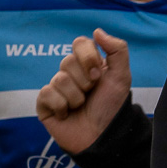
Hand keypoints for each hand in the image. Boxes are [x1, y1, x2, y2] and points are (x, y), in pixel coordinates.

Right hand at [36, 30, 132, 155]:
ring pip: (59, 79)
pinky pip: (47, 94)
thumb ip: (117, 50)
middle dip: (84, 82)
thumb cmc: (111, 106)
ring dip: (76, 97)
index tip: (99, 75)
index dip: (88, 58)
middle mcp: (70, 73)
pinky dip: (62, 106)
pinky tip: (67, 115)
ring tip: (81, 107)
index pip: (80, 43)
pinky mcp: (44, 104)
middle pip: (67, 62)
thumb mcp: (122, 76)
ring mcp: (56, 88)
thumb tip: (97, 31)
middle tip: (91, 94)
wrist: (103, 136)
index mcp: (87, 63)